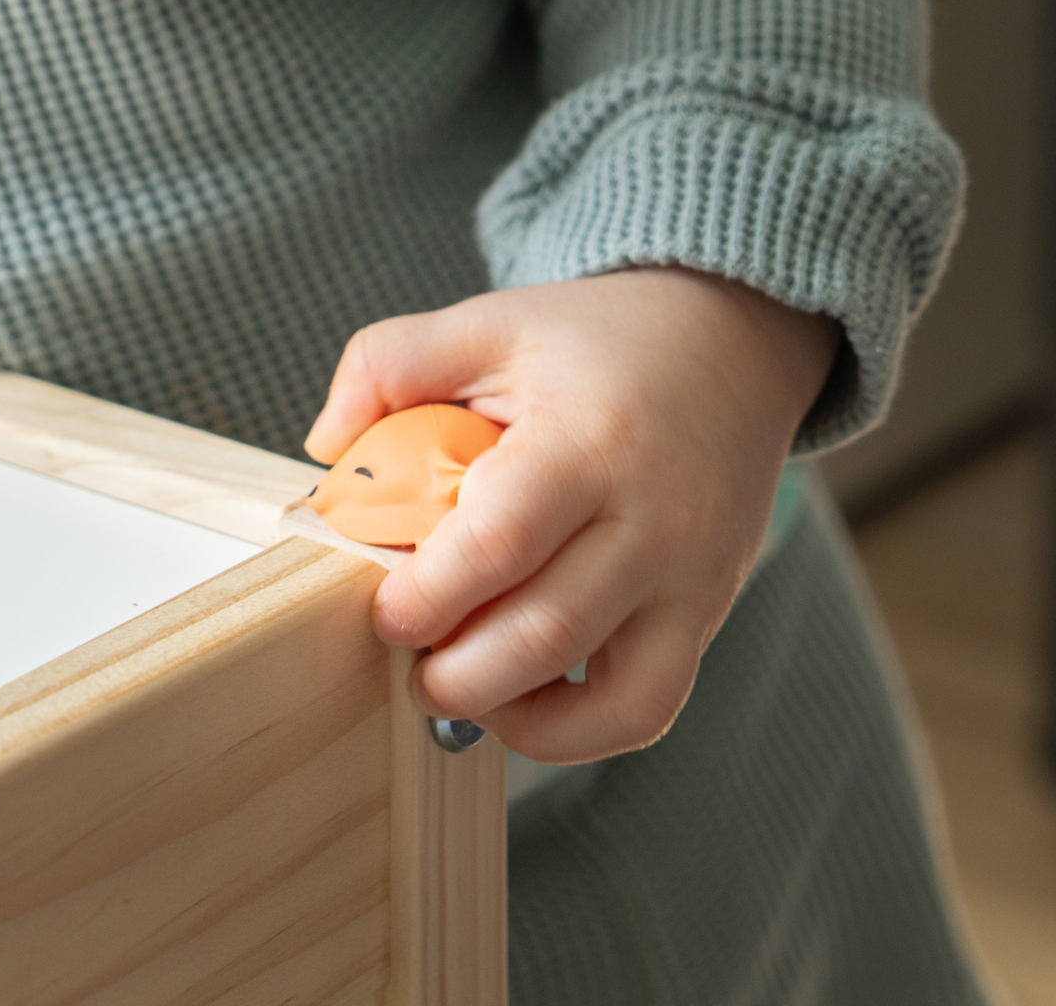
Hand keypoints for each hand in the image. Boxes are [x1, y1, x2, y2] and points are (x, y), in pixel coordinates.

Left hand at [304, 269, 837, 763]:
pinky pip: (647, 708)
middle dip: (456, 671)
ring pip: (607, 693)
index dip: (429, 593)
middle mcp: (653, 519)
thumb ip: (390, 363)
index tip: (380, 609)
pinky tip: (516, 699)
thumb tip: (325, 447)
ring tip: (449, 683)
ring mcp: (691, 577)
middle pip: (548, 631)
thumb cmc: (597, 341)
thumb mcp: (490, 323)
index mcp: (589, 440)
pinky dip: (576, 732)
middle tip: (402, 657)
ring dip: (510, 709)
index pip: (502, 540)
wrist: (731, 341)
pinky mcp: (708, 613)